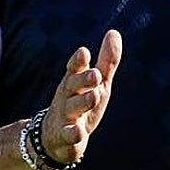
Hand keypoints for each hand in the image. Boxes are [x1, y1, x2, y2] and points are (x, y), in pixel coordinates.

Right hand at [42, 29, 122, 164]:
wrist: (55, 138)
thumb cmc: (80, 104)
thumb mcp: (97, 83)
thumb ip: (106, 61)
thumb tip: (114, 32)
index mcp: (74, 82)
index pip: (74, 68)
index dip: (78, 61)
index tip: (84, 52)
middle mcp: (67, 97)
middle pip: (73, 86)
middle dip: (83, 80)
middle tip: (95, 74)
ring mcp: (64, 117)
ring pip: (72, 108)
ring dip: (82, 101)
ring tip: (93, 96)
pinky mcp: (65, 137)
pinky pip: (68, 135)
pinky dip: (72, 134)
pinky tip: (79, 131)